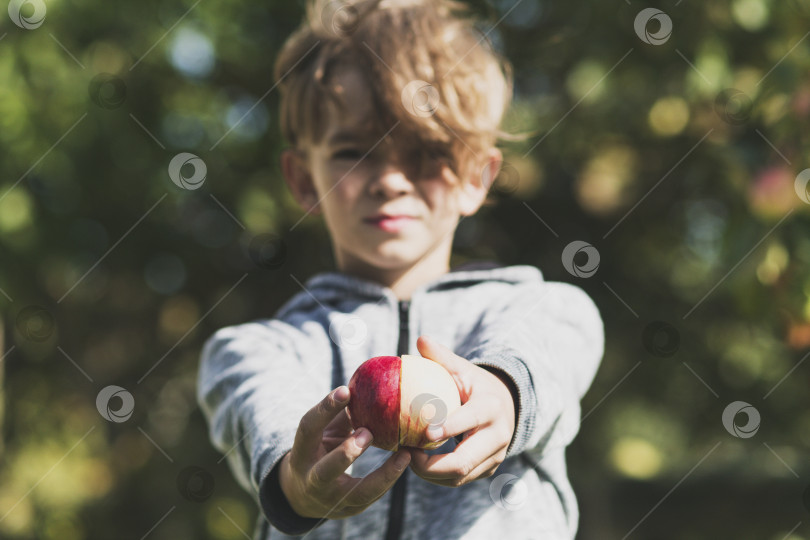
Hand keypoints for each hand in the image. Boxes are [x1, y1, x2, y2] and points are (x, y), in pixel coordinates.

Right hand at [279, 386, 410, 518]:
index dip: (324, 409)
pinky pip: (373, 496)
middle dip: (347, 453)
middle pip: (326, 470)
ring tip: (403, 454)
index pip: (308, 429)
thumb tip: (368, 380)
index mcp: (301, 452)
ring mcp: (331, 499)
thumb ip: (340, 413)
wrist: (304, 495)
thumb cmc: (320, 449)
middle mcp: (312, 479)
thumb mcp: (323, 432)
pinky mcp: (350, 510)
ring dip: (382, 474)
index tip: (345, 390)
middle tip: (368, 432)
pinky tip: (406, 460)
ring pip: (356, 492)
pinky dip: (390, 479)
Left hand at [407, 335, 515, 487]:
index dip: (448, 428)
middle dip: (430, 465)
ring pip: (460, 477)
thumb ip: (442, 357)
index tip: (424, 431)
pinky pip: (461, 481)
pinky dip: (438, 477)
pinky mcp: (488, 469)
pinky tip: (419, 465)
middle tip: (406, 454)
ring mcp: (495, 456)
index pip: (470, 420)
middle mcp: (498, 435)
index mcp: (491, 407)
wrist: (507, 405)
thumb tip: (420, 340)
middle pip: (463, 461)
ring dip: (430, 474)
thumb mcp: (463, 368)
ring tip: (407, 459)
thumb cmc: (476, 384)